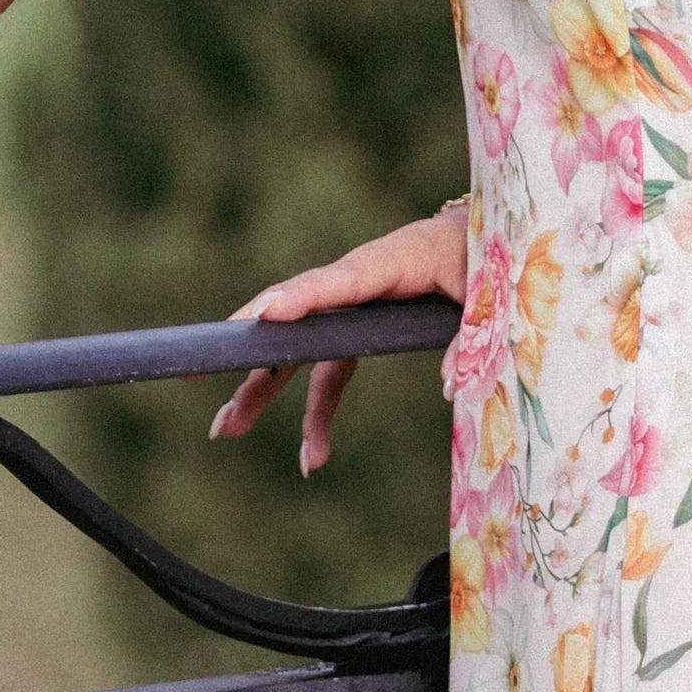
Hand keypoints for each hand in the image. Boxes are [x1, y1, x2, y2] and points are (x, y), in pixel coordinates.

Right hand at [208, 207, 471, 474]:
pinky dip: (317, 412)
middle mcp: (359, 283)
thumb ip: (473, 334)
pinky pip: (329, 370)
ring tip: (225, 430)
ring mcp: (354, 308)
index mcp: (392, 260)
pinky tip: (313, 458)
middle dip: (249, 349)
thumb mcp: (492, 288)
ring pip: (300, 352)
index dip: (299, 299)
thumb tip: (449, 386)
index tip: (261, 316)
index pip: (338, 281)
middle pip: (296, 317)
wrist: (494, 233)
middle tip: (197, 375)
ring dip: (262, 390)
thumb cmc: (493, 251)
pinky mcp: (361, 329)